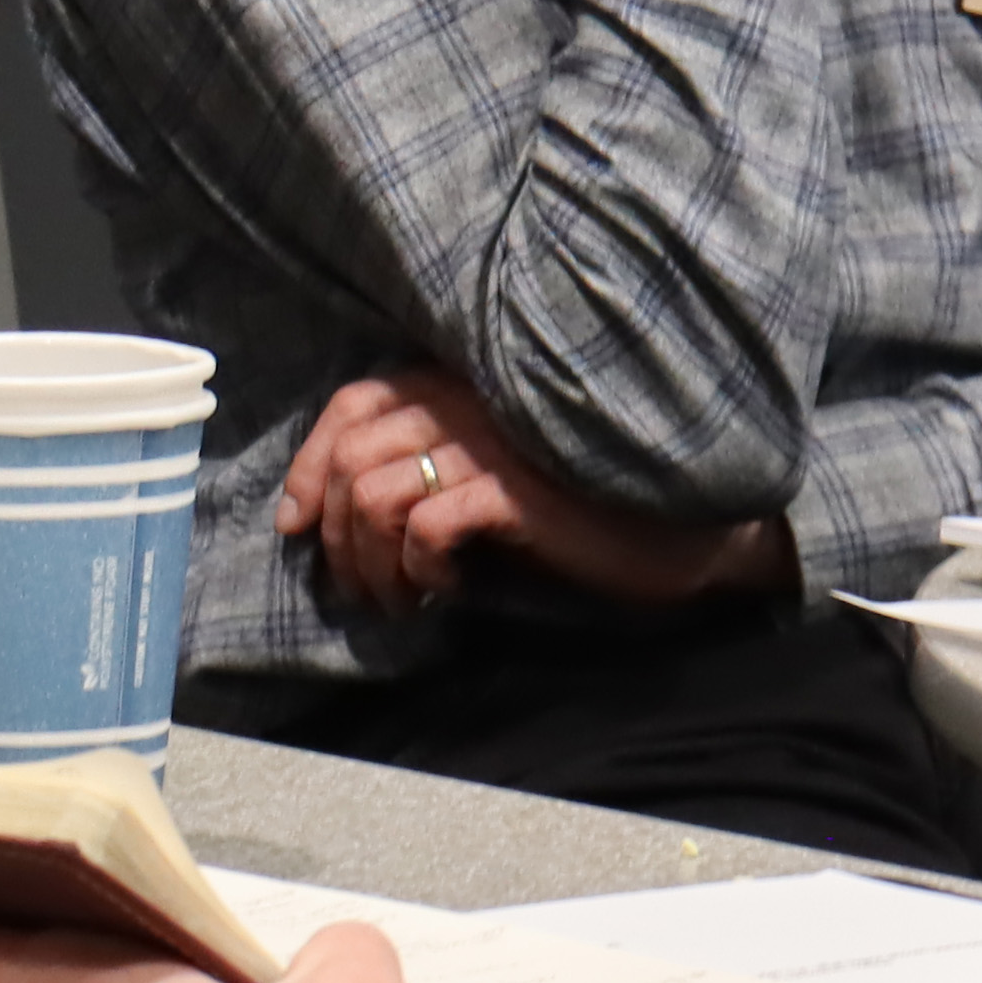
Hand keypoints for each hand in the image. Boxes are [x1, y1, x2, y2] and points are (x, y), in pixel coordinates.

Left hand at [275, 368, 796, 616]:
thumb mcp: (492, 471)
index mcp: (459, 382)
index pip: (351, 403)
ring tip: (400, 600)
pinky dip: (419, 568)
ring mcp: (491, 440)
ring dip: (371, 564)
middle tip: (358, 588)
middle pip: (349, 455)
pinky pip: (425, 525)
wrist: (685, 526)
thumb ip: (425, 463)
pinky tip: (445, 589)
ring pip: (372, 496)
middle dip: (334, 535)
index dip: (307, 465)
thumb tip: (326, 513)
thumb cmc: (582, 503)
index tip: (296, 527)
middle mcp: (469, 399)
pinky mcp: (516, 489)